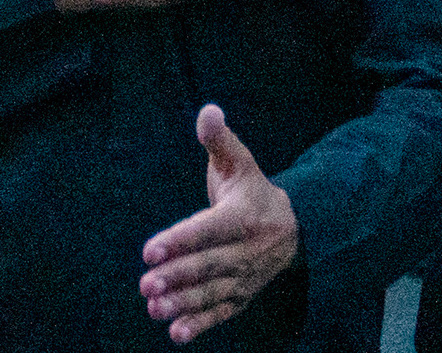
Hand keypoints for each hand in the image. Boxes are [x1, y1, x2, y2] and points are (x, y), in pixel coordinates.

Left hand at [139, 104, 298, 344]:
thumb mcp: (239, 160)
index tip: (149, 250)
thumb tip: (207, 111)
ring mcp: (246, 276)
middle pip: (209, 265)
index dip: (179, 240)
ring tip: (154, 308)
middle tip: (145, 284)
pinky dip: (201, 324)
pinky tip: (176, 334)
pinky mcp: (243, 295)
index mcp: (244, 215)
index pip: (208, 229)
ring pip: (213, 292)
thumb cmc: (252, 190)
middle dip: (176, 276)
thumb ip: (219, 139)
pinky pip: (222, 312)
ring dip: (183, 303)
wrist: (296, 227)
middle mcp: (247, 249)